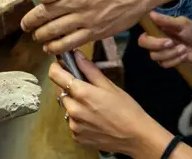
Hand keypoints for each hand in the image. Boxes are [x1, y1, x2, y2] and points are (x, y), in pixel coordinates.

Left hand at [21, 0, 178, 53]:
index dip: (33, 6)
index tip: (29, 12)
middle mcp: (78, 1)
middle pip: (46, 16)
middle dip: (32, 24)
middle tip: (27, 27)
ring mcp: (87, 18)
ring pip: (55, 32)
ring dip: (42, 37)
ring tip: (38, 38)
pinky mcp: (96, 32)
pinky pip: (71, 43)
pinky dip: (58, 47)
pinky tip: (52, 48)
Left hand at [49, 50, 169, 156]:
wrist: (136, 136)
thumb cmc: (126, 108)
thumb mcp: (109, 85)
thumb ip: (89, 69)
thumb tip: (76, 55)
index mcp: (81, 93)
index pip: (55, 75)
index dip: (57, 67)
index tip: (61, 64)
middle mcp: (73, 109)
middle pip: (60, 91)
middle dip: (69, 86)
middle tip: (86, 87)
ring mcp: (74, 125)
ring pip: (67, 107)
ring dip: (74, 103)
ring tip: (93, 106)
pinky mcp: (77, 137)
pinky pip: (72, 122)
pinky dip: (79, 118)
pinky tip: (94, 118)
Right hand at [138, 12, 191, 67]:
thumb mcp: (183, 24)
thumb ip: (166, 21)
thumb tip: (150, 13)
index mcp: (158, 28)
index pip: (144, 33)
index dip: (148, 37)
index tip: (163, 36)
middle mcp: (157, 39)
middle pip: (144, 44)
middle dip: (158, 46)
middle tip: (172, 43)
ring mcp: (162, 51)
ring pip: (155, 56)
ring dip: (171, 54)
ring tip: (184, 50)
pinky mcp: (168, 61)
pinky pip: (164, 64)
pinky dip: (175, 60)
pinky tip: (185, 56)